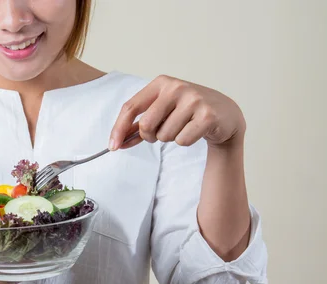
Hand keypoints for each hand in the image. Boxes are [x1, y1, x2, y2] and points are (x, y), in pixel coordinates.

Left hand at [109, 75, 245, 149]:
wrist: (225, 113)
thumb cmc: (187, 112)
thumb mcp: (162, 112)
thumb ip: (139, 125)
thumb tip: (116, 142)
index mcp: (161, 83)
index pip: (131, 107)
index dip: (119, 128)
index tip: (112, 146)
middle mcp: (176, 87)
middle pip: (146, 125)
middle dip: (150, 136)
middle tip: (162, 132)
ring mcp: (193, 100)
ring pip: (164, 135)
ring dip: (171, 138)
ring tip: (184, 127)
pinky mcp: (207, 115)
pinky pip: (182, 140)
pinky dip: (185, 141)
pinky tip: (196, 130)